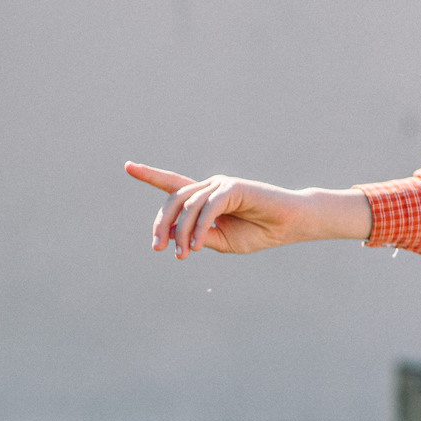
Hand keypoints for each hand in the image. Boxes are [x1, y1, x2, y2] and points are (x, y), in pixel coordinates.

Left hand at [127, 162, 366, 257]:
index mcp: (206, 199)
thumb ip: (199, 237)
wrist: (291, 225)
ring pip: (188, 205)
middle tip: (156, 248)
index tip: (128, 165)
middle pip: (174, 199)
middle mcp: (211, 186)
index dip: (151, 175)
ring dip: (182, 231)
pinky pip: (207, 207)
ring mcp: (221, 184)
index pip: (174, 185)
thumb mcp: (223, 241)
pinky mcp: (232, 187)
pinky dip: (199, 227)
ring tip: (182, 255)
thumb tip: (173, 234)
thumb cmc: (260, 232)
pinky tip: (196, 244)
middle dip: (162, 223)